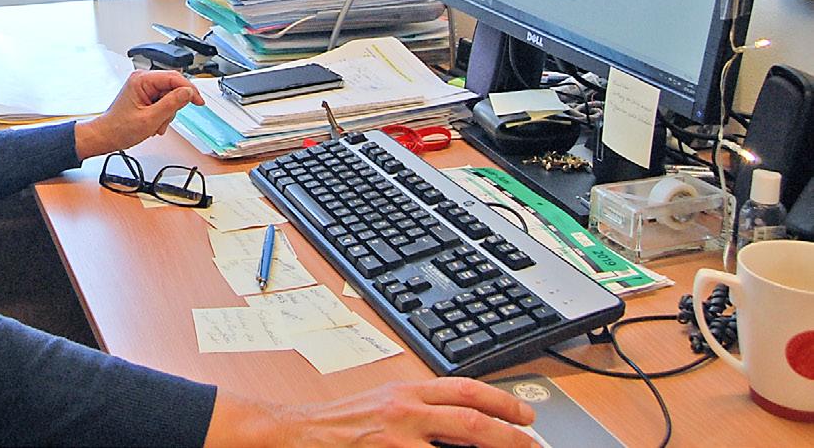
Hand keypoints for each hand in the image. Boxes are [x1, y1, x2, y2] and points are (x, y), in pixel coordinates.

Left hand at [74, 70, 203, 159]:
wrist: (105, 137)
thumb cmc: (119, 128)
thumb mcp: (150, 119)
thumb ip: (171, 104)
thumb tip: (188, 92)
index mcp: (142, 79)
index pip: (174, 78)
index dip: (189, 89)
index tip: (198, 101)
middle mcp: (142, 80)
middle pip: (173, 87)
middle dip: (173, 106)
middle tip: (164, 119)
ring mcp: (143, 87)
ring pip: (170, 96)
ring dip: (167, 113)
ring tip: (155, 124)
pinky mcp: (145, 96)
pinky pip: (163, 102)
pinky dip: (162, 115)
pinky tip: (154, 123)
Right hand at [206, 379, 538, 447]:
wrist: (298, 433)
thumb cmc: (343, 421)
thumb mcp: (385, 402)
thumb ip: (422, 408)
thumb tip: (467, 423)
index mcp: (407, 391)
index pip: (465, 389)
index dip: (502, 401)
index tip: (527, 415)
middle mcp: (405, 410)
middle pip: (471, 418)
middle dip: (510, 434)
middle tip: (533, 444)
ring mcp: (397, 438)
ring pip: (459, 439)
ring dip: (490, 447)